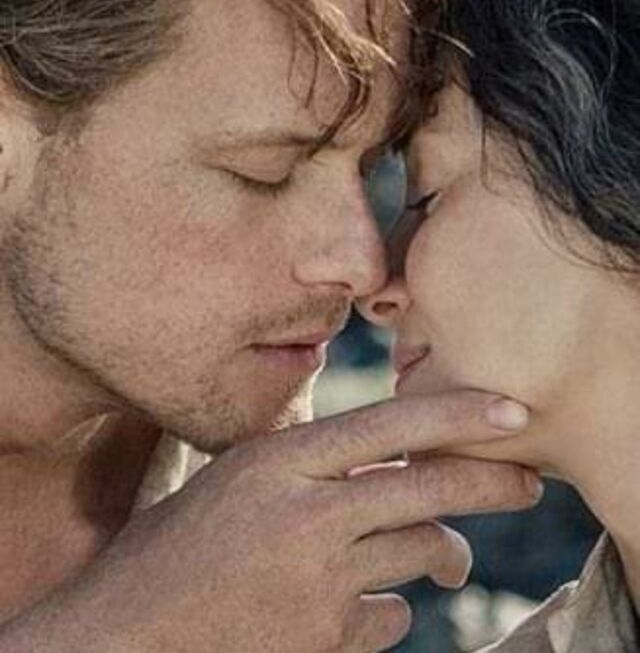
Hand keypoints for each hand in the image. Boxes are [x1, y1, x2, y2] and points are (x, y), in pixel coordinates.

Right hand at [0, 391, 539, 652]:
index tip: (511, 410)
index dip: (456, 414)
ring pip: (423, 555)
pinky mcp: (325, 640)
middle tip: (530, 482)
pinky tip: (359, 606)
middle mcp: (304, 515)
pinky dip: (390, 609)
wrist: (125, 638)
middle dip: (492, 483)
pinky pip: (392, 617)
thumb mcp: (236, 480)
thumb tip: (386, 461)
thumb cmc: (174, 549)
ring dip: (443, 555)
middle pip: (426, 489)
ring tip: (449, 557)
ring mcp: (318, 582)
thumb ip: (308, 465)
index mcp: (277, 462)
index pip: (386, 425)